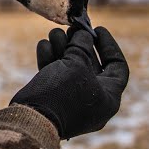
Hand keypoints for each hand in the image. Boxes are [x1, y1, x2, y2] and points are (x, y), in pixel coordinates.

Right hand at [10, 26, 129, 139]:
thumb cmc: (61, 92)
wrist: (31, 119)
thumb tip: (83, 34)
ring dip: (63, 48)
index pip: (117, 68)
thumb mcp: (76, 63)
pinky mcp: (54, 101)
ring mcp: (72, 102)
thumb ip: (82, 45)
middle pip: (90, 65)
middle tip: (71, 28)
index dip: (109, 46)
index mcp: (108, 98)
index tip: (97, 29)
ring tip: (54, 33)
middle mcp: (93, 102)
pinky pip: (56, 77)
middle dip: (79, 44)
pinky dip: (50, 60)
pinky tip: (43, 45)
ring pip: (71, 69)